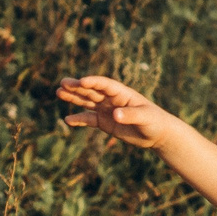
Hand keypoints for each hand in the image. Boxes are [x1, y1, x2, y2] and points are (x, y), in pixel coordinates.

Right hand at [58, 75, 180, 148]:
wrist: (157, 134)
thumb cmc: (155, 122)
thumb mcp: (145, 118)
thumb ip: (130, 115)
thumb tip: (115, 115)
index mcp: (122, 93)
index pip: (105, 85)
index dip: (93, 82)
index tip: (81, 81)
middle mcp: (112, 99)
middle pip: (92, 90)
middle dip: (77, 87)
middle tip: (62, 83)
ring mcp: (107, 110)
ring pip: (87, 101)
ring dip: (74, 97)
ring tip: (59, 92)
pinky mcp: (105, 122)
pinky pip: (89, 119)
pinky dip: (79, 119)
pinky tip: (68, 120)